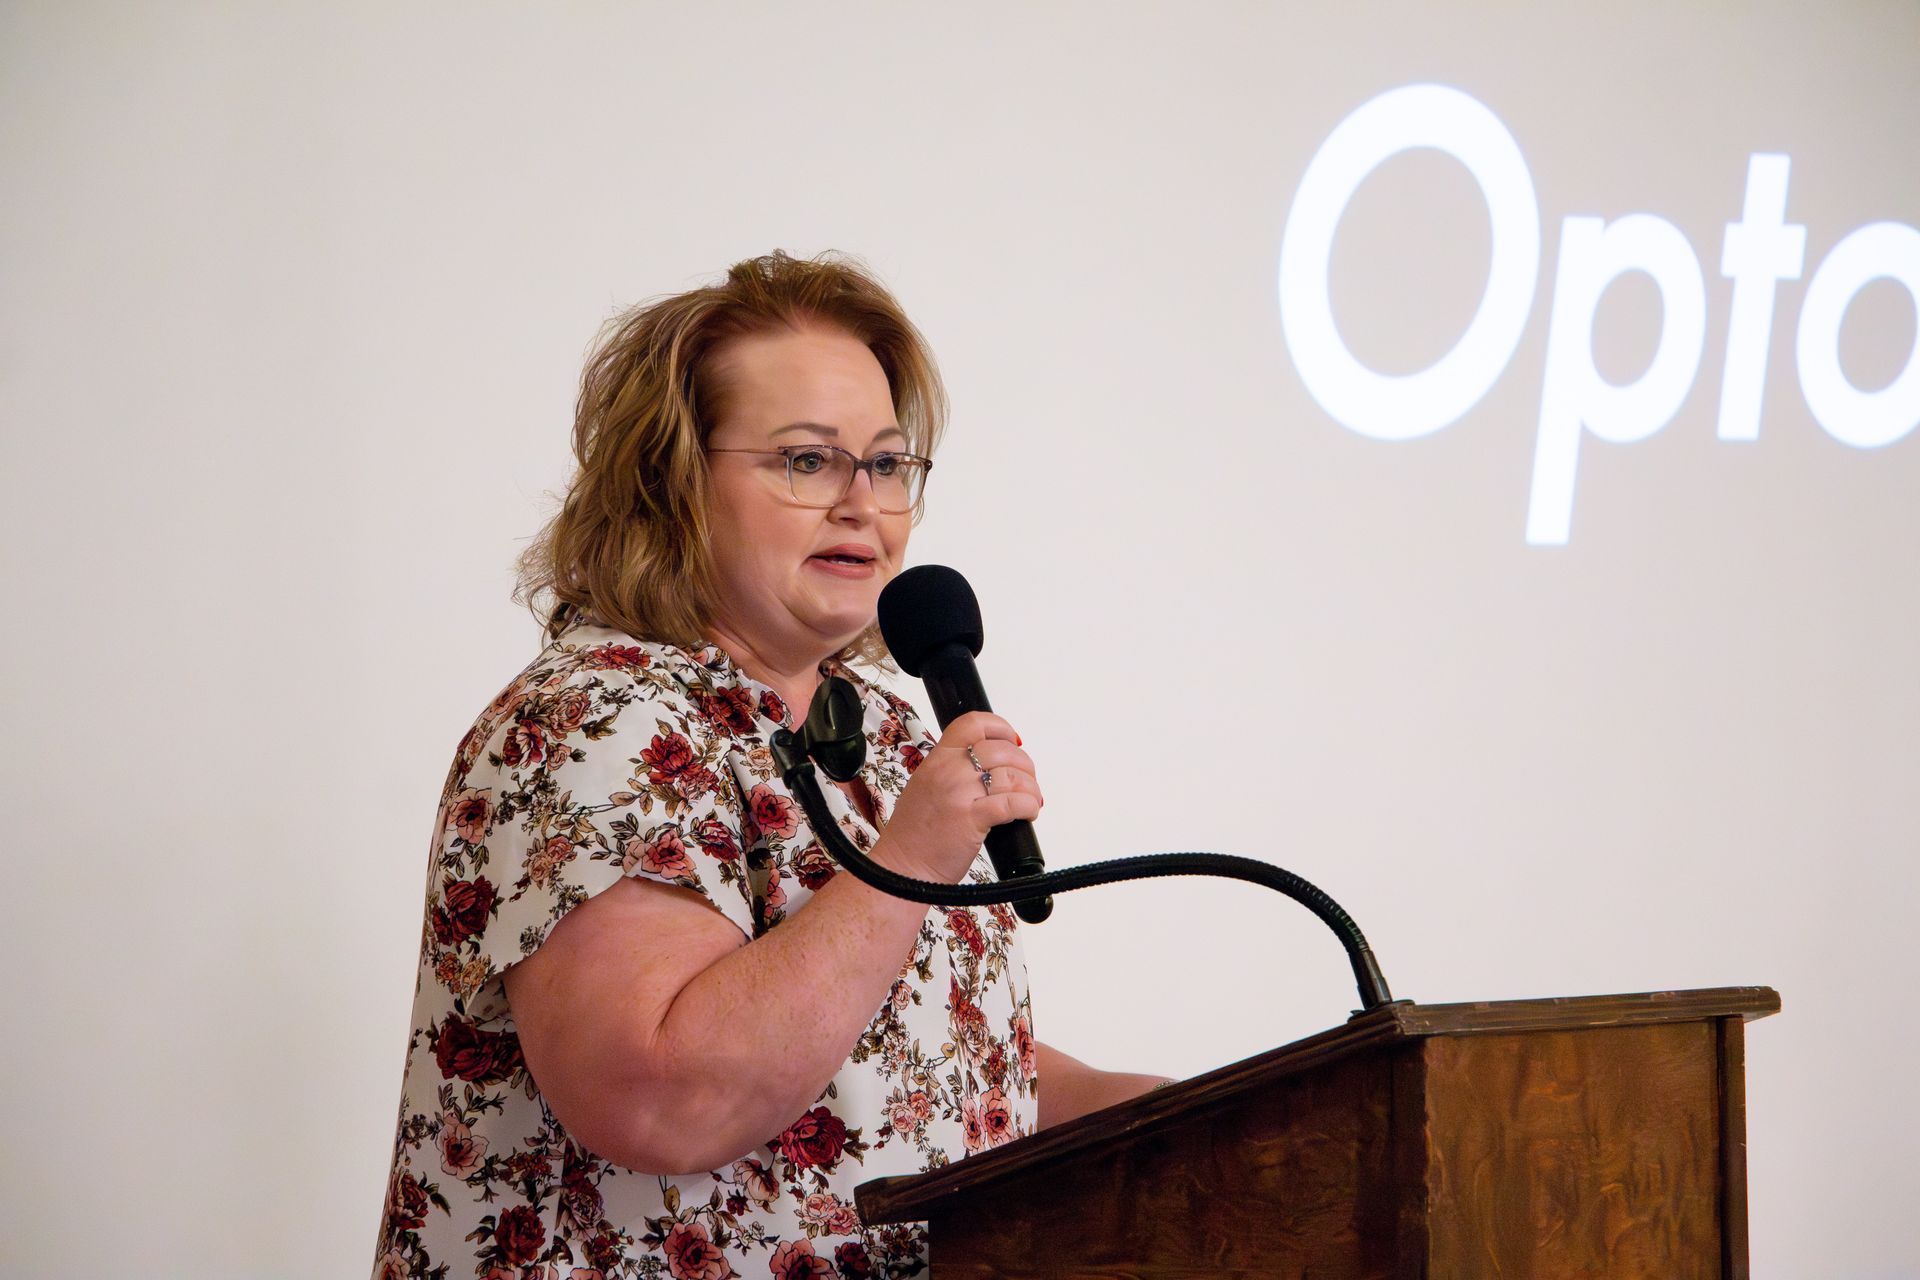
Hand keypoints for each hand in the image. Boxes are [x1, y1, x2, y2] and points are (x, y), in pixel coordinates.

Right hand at [874, 711, 1041, 883]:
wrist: (903, 869)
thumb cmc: (914, 834)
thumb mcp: (925, 786)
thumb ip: (952, 770)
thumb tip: (989, 766)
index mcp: (937, 759)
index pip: (973, 724)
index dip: (1001, 728)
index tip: (1013, 740)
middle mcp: (948, 771)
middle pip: (1001, 750)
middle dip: (1024, 765)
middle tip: (1026, 780)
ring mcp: (959, 794)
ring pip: (1012, 776)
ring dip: (1030, 787)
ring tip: (1030, 800)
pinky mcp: (972, 819)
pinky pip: (1013, 802)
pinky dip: (1028, 805)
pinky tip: (1028, 812)